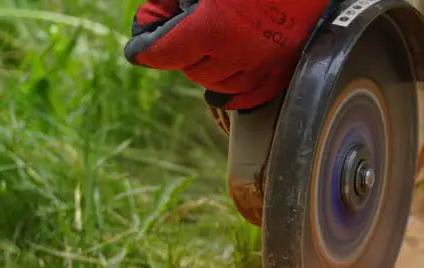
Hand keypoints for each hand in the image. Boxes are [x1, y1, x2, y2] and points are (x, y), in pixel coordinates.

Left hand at [124, 0, 330, 110]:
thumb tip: (152, 18)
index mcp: (212, 29)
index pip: (161, 54)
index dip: (144, 48)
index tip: (139, 47)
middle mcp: (237, 54)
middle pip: (192, 72)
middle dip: (180, 56)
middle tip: (179, 36)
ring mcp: (264, 63)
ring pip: (221, 86)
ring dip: (207, 71)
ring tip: (204, 54)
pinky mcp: (284, 66)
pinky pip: (253, 94)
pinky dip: (235, 92)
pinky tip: (224, 87)